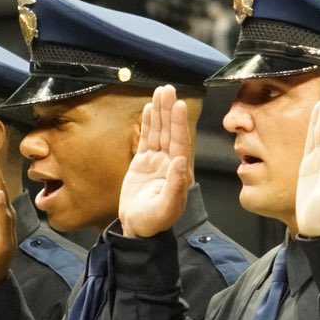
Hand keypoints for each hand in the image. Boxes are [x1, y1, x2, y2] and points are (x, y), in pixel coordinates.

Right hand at [116, 85, 193, 239]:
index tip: (178, 105)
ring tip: (160, 92)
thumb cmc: (154, 222)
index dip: (179, 124)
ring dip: (159, 113)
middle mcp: (171, 163)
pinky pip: (146, 139)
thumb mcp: (166, 208)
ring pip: (159, 132)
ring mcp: (157, 161)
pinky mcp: (143, 163)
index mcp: (180, 173)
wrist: (137, 229)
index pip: (180, 143)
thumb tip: (181, 161)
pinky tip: (148, 109)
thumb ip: (175, 185)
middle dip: (169, 111)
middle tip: (168, 90)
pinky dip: (147, 124)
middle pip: (170, 132)